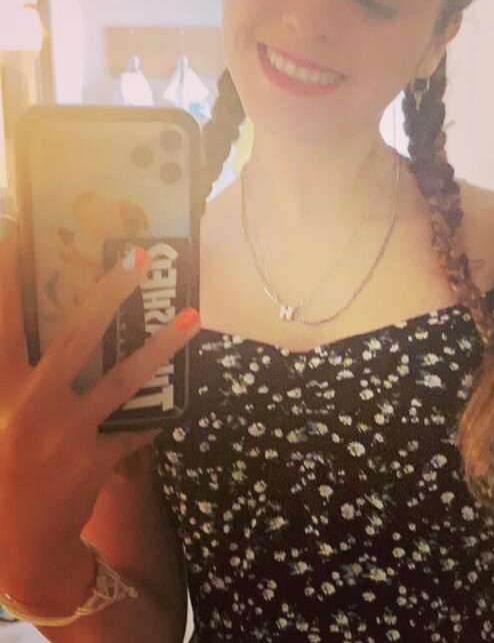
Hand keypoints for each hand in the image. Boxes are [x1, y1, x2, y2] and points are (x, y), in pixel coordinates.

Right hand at [0, 219, 200, 590]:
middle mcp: (32, 406)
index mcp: (0, 391)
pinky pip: (137, 429)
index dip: (7, 279)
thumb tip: (30, 330)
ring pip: (121, 380)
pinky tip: (184, 395)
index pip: (3, 325)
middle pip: (74, 337)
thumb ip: (12, 370)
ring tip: (192, 316)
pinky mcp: (96, 461)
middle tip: (138, 257)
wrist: (14, 545)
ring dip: (159, 347)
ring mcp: (67, 435)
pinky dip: (158, 413)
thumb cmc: (0, 469)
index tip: (17, 230)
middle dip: (107, 293)